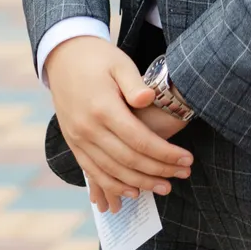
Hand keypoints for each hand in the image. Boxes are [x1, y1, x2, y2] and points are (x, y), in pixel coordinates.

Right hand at [46, 36, 193, 213]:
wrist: (63, 58)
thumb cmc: (99, 58)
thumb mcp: (119, 63)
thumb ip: (134, 83)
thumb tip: (149, 99)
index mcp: (103, 108)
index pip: (139, 140)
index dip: (165, 153)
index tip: (187, 159)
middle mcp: (88, 128)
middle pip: (128, 160)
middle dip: (159, 171)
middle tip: (184, 174)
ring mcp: (78, 139)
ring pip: (112, 172)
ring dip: (140, 183)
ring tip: (165, 188)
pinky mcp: (74, 144)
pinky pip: (93, 173)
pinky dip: (113, 186)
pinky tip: (132, 192)